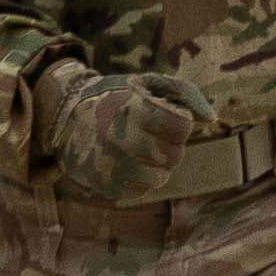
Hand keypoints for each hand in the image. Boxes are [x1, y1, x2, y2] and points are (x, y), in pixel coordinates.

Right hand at [36, 63, 206, 198]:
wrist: (65, 117)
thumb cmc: (116, 98)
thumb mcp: (146, 83)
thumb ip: (183, 93)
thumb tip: (211, 118)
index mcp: (132, 109)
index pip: (180, 126)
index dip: (179, 124)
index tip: (167, 119)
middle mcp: (119, 138)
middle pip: (173, 156)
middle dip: (169, 146)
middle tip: (153, 135)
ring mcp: (110, 165)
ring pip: (159, 177)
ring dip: (157, 165)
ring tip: (141, 150)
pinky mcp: (103, 186)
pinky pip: (140, 191)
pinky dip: (140, 179)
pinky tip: (127, 163)